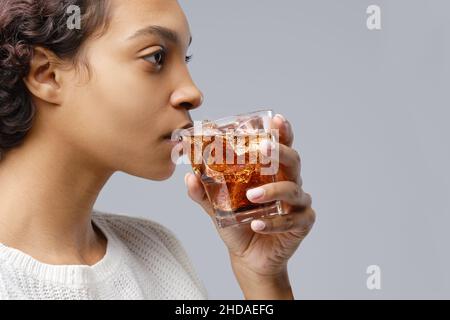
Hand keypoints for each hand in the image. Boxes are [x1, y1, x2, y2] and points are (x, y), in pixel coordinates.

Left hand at [184, 114, 314, 297]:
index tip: (276, 120)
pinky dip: (274, 222)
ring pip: (293, 189)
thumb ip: (205, 192)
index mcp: (272, 172)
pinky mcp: (302, 224)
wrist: (248, 257)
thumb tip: (189, 176)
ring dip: (273, 190)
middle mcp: (289, 183)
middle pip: (293, 160)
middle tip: (264, 149)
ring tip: (252, 195)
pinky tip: (256, 225)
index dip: (282, 132)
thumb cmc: (238, 225)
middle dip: (280, 152)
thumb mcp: (218, 207)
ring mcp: (298, 203)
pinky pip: (292, 220)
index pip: (280, 147)